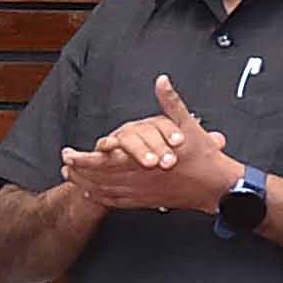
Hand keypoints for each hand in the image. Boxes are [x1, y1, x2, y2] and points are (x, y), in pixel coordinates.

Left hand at [60, 77, 240, 213]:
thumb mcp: (188, 125)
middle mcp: (140, 179)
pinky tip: (93, 194)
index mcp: (145, 160)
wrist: (217, 186)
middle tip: (64, 165)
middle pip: (100, 178)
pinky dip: (103, 198)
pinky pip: (120, 202)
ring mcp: (143, 193)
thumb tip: (162, 81)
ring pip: (107, 191)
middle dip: (79, 172)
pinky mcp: (148, 201)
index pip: (106, 160)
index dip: (84, 158)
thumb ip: (171, 102)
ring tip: (72, 178)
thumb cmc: (203, 157)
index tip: (69, 154)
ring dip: (87, 185)